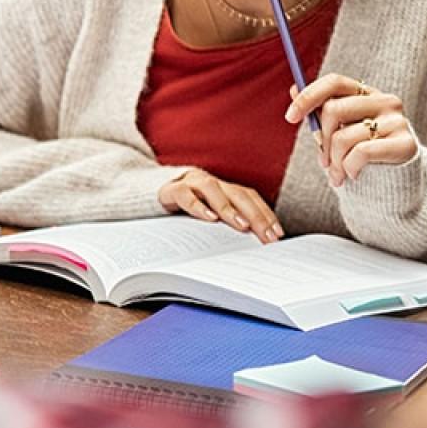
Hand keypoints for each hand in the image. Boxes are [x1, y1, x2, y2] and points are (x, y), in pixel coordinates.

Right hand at [158, 169, 282, 242]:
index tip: (276, 234)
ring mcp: (191, 183)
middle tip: (266, 235)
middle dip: (255, 215)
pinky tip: (208, 218)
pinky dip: (198, 205)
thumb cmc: (186, 208)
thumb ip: (228, 223)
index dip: (266, 214)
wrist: (150, 192)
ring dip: (229, 208)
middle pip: (239, 194)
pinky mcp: (172, 189)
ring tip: (241, 226)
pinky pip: (185, 194)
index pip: (251, 198)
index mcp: (224, 188)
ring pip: (214, 190)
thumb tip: (253, 244)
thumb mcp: (209, 214)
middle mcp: (212, 183)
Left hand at [288, 75, 419, 187]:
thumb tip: (293, 88)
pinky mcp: (406, 144)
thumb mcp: (338, 131)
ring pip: (343, 137)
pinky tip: (353, 175)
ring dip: (334, 163)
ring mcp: (398, 121)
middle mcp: (385, 101)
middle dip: (321, 140)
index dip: (308, 97)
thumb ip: (319, 111)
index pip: (334, 82)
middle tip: (323, 161)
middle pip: (333, 109)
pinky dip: (349, 168)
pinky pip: (360, 153)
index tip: (290, 117)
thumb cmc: (361, 154)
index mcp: (367, 94)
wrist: (396, 182)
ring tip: (337, 175)